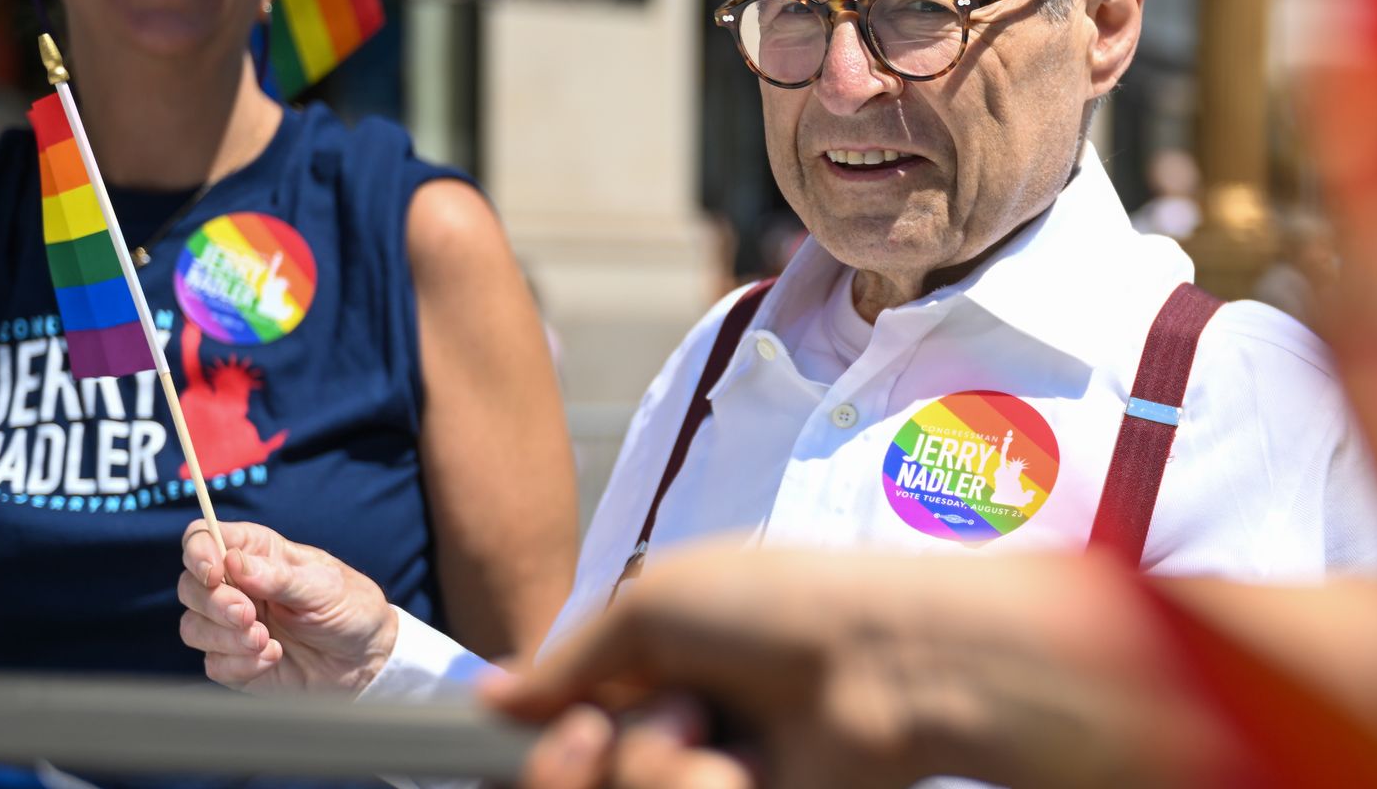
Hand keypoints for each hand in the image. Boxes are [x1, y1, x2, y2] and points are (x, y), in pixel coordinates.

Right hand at [177, 519, 397, 694]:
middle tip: (248, 614)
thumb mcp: (323, 586)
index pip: (204, 538)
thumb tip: (233, 561)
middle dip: (213, 602)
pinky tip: (272, 658)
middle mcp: (238, 586)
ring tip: (265, 640)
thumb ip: (278, 576)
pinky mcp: (235, 660)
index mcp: (257, 553)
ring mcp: (232, 625)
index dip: (198, 551)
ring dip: (224, 636)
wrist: (366, 659)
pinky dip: (239, 664)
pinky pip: (213, 663)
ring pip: (193, 626)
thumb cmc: (350, 608)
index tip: (213, 572)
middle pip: (190, 585)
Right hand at [484, 545, 1220, 788]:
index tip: (535, 735)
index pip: (558, 724)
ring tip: (723, 743)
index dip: (539, 744)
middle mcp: (670, 730)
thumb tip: (486, 697)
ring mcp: (704, 779)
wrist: (890, 664)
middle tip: (629, 729)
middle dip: (577, 764)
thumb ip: (567, 661)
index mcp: (650, 667)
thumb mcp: (652, 605)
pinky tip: (753, 776)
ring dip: (656, 774)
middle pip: (571, 781)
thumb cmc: (778, 608)